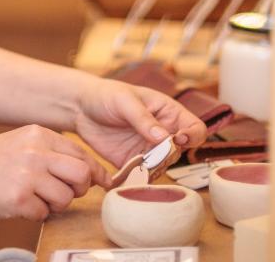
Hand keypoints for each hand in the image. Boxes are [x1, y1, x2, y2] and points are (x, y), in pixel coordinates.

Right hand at [0, 125, 110, 220]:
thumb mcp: (22, 143)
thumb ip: (52, 152)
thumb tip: (91, 172)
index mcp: (38, 134)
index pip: (81, 154)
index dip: (93, 172)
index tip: (100, 183)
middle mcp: (35, 151)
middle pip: (81, 174)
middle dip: (79, 189)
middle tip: (66, 193)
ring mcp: (26, 175)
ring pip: (65, 198)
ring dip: (55, 205)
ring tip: (36, 199)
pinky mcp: (16, 198)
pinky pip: (44, 214)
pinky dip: (35, 214)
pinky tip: (18, 204)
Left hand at [71, 79, 207, 168]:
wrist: (80, 107)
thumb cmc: (107, 95)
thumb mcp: (125, 101)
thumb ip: (143, 119)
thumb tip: (164, 138)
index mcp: (168, 113)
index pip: (195, 128)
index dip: (193, 137)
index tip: (178, 140)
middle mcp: (162, 134)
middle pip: (179, 152)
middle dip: (168, 157)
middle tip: (151, 154)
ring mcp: (147, 150)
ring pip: (162, 167)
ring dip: (154, 170)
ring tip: (137, 165)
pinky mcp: (131, 162)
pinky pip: (141, 176)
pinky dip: (138, 180)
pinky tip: (128, 178)